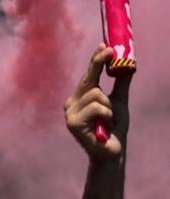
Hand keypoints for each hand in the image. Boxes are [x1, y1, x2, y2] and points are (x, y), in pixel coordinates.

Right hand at [65, 45, 128, 161]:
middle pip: (89, 79)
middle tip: (110, 51)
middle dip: (100, 64)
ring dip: (109, 106)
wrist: (112, 151)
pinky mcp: (73, 123)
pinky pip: (96, 107)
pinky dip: (107, 115)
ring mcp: (69, 113)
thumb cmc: (114, 128)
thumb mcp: (120, 102)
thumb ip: (121, 84)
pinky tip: (103, 127)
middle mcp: (71, 103)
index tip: (105, 46)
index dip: (95, 60)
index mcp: (80, 98)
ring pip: (96, 94)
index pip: (88, 75)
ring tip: (108, 120)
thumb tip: (128, 65)